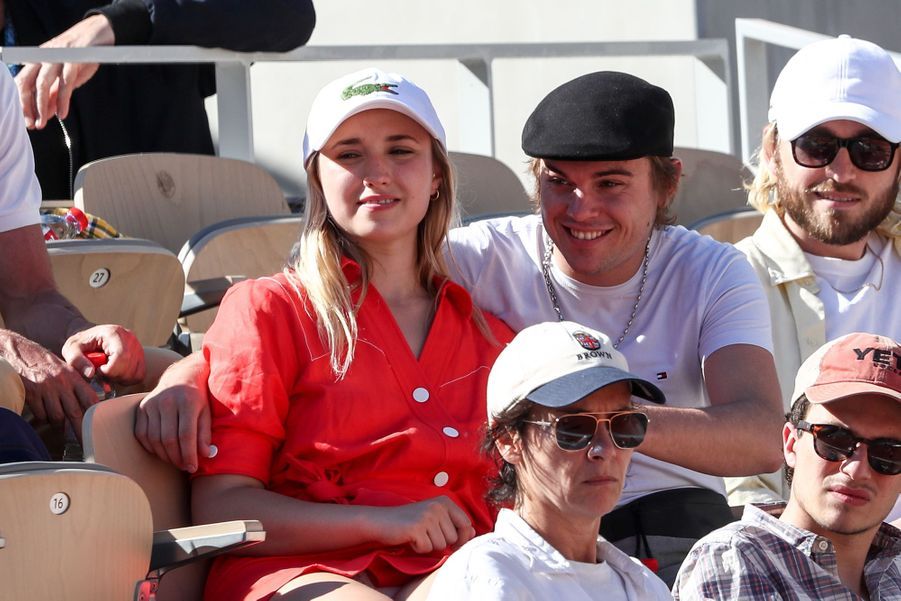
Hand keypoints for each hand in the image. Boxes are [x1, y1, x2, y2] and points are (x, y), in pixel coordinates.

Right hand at [1, 329, 96, 424]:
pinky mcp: (32, 395)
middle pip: (75, 412)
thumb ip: (79, 382)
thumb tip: (94, 397)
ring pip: (57, 417)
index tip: (99, 425)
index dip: (95, 413)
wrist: (20, 353)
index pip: (89, 397)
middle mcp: (62, 384)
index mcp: (73, 377)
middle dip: (80, 429)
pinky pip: (41, 415)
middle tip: (84, 441)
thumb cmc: (45, 362)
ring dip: (59, 424)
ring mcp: (46, 390)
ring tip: (59, 426)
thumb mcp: (66, 368)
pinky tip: (44, 416)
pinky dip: (44, 419)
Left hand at [14, 14, 114, 128]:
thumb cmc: (82, 55)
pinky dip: (63, 100)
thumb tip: (47, 112)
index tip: (28, 121)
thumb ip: (56, 93)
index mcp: (38, 60)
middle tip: (32, 125)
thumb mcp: (67, 76)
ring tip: (43, 123)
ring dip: (41, 106)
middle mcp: (43, 57)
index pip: (22, 83)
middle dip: (27, 106)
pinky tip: (62, 113)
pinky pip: (64, 83)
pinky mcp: (72, 60)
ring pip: (42, 84)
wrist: (98, 34)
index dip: (23, 103)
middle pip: (26, 83)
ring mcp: (56, 57)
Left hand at [62, 324, 144, 384]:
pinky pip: (139, 375)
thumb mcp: (71, 349)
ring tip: (108, 372)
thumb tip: (91, 374)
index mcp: (114, 333)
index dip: (110, 370)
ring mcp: (138, 347)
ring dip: (120, 379)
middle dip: (113, 376)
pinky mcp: (140, 356)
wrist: (90, 338)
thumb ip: (76, 360)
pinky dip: (127, 379)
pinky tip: (115, 374)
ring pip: (136, 374)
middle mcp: (130, 338)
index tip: (98, 371)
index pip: (121, 356)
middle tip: (101, 373)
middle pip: (129, 367)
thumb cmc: (81, 343)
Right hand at [135, 353, 211, 471]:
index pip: (186, 434)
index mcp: (187, 401)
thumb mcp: (207, 412)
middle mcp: (167, 401)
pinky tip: (162, 451)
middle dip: (176, 458)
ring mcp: (152, 404)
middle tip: (184, 466)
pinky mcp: (141, 408)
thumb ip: (205, 433)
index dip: (189, 454)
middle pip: (169, 439)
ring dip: (164, 455)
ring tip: (175, 460)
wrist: (181, 376)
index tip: (193, 467)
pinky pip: (142, 434)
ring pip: (154, 439)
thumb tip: (205, 454)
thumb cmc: (198, 397)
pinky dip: (151, 447)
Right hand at [376, 496, 475, 553]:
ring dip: (428, 545)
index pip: (466, 524)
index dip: (461, 538)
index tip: (449, 540)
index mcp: (445, 501)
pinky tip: (410, 538)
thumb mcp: (434, 519)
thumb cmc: (409, 523)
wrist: (381, 521)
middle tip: (424, 533)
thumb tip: (473, 533)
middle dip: (440, 542)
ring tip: (417, 535)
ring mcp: (427, 515)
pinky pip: (426, 549)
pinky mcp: (417, 527)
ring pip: (441, 545)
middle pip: (453, 538)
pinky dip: (418, 548)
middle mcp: (438, 506)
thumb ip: (454, 524)